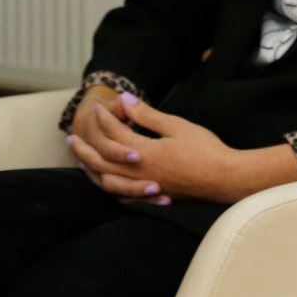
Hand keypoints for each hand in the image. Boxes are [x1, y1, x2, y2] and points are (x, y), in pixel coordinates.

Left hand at [68, 95, 243, 203]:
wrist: (224, 178)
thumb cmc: (204, 150)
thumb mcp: (176, 126)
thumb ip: (147, 115)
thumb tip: (124, 100)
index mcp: (142, 152)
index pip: (114, 133)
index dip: (105, 118)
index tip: (99, 107)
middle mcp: (137, 172)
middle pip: (100, 160)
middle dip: (85, 147)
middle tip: (73, 137)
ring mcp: (142, 186)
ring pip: (105, 180)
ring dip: (90, 169)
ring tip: (82, 160)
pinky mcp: (150, 196)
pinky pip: (119, 194)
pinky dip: (107, 186)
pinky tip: (107, 181)